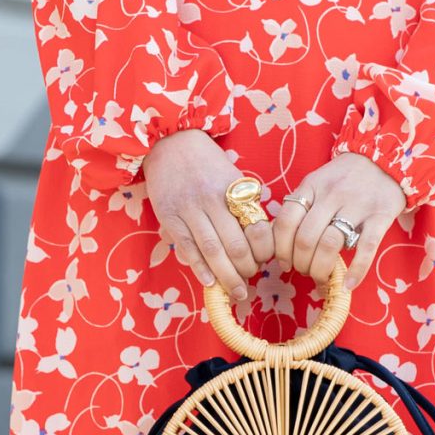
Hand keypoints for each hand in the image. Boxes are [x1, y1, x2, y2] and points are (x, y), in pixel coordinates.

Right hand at [141, 130, 273, 304]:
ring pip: (212, 251)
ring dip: (226, 276)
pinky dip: (200, 268)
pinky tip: (211, 283)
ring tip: (235, 291)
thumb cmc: (207, 164)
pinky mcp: (170, 217)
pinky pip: (188, 248)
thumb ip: (244, 207)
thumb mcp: (233, 178)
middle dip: (245, 271)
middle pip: (236, 246)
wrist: (170, 143)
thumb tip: (258, 244)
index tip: (264, 262)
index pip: (257, 229)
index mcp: (235, 190)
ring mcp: (190, 209)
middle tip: (248, 282)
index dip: (264, 252)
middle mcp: (214, 200)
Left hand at [272, 152, 406, 292]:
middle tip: (305, 271)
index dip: (281, 249)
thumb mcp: (317, 182)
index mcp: (311, 186)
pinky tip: (348, 284)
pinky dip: (356, 270)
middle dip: (300, 263)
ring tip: (321, 276)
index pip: (285, 221)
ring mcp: (357, 204)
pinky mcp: (380, 215)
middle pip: (305, 238)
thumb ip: (302, 206)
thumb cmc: (345, 178)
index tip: (285, 263)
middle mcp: (332, 194)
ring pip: (330, 244)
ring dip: (321, 269)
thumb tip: (283, 246)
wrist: (384, 159)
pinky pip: (366, 248)